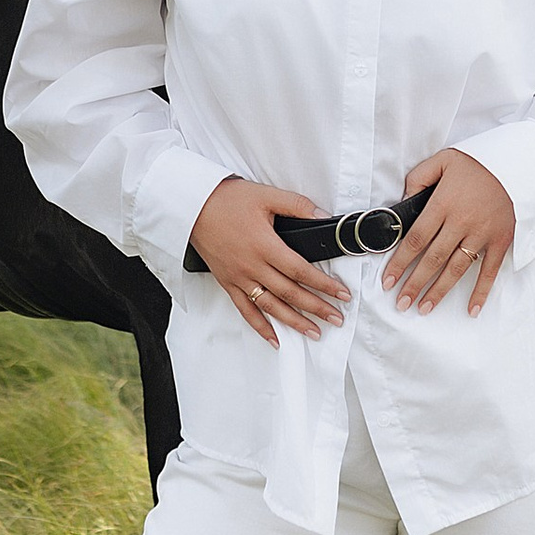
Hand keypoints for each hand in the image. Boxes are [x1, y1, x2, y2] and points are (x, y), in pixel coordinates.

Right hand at [189, 177, 347, 344]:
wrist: (193, 206)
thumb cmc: (228, 200)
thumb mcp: (266, 195)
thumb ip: (297, 206)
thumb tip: (322, 216)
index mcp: (265, 245)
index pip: (301, 271)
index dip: (324, 284)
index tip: (342, 294)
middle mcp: (253, 266)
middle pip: (290, 293)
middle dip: (317, 307)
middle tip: (337, 318)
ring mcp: (239, 277)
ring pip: (271, 306)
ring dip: (294, 322)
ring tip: (314, 332)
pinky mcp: (227, 283)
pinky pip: (245, 310)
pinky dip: (260, 327)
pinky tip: (274, 339)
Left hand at [383, 148, 514, 316]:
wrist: (519, 162)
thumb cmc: (478, 162)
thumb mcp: (442, 160)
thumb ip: (418, 178)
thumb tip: (403, 201)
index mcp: (443, 203)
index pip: (416, 239)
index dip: (399, 262)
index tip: (388, 281)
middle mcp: (461, 222)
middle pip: (433, 260)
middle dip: (414, 284)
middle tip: (401, 303)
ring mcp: (482, 234)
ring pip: (456, 269)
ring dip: (439, 291)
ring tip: (424, 308)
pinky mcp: (501, 240)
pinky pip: (490, 271)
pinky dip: (481, 292)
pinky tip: (471, 310)